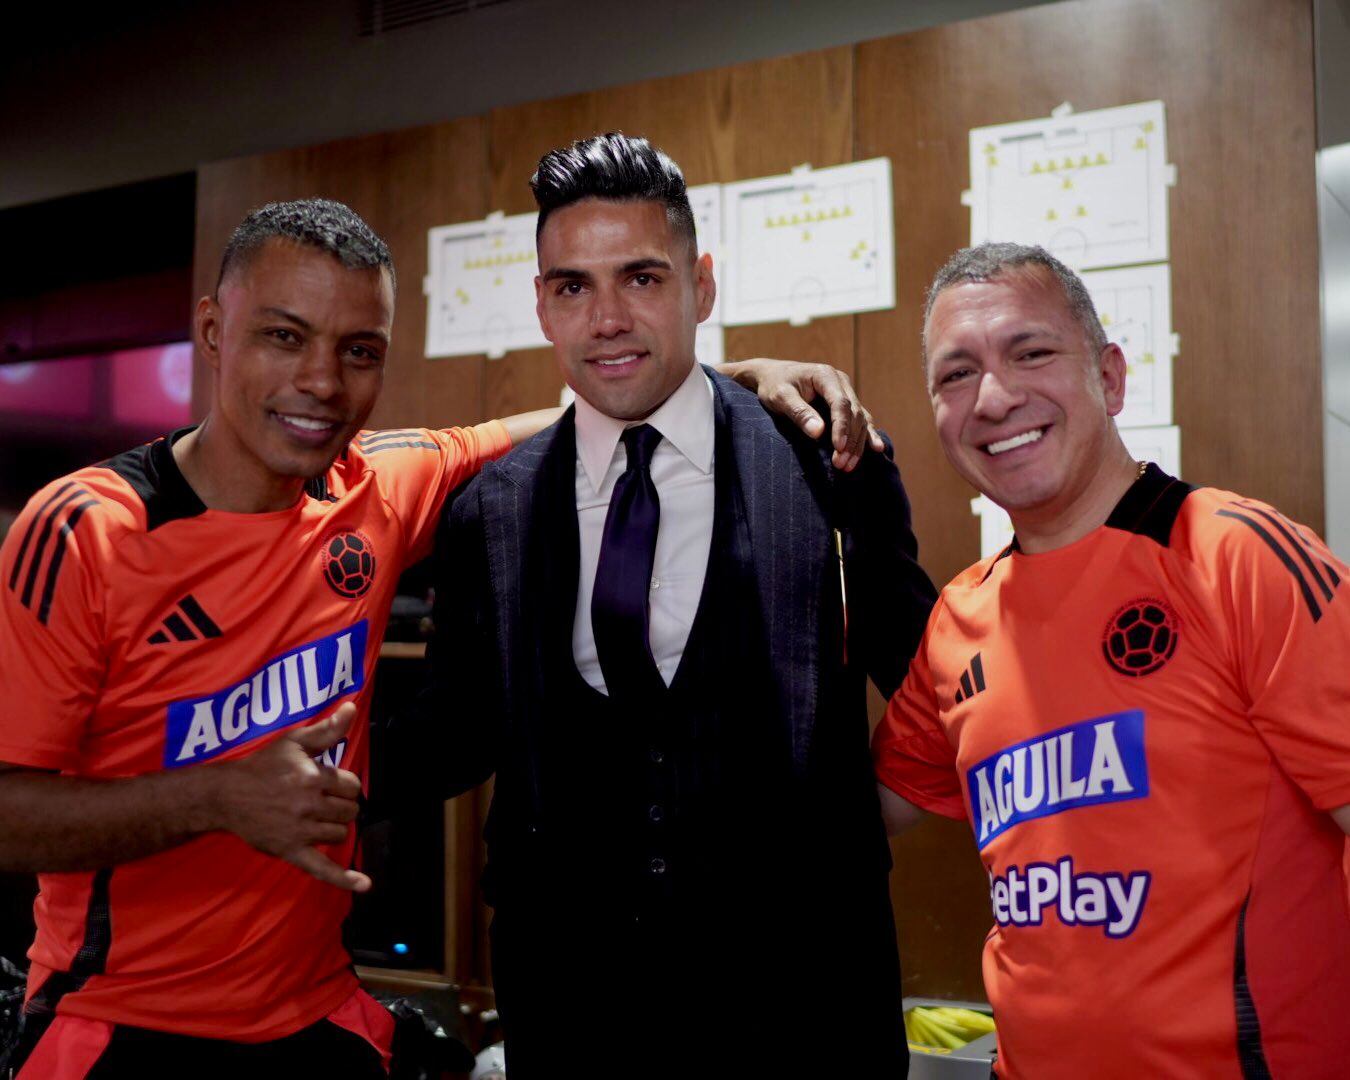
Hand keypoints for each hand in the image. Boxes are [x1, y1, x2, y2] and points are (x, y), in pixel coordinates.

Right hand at [210, 703, 370, 891]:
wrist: (226, 795)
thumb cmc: (263, 765)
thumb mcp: (294, 741)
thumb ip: (327, 729)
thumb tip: (352, 709)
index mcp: (313, 777)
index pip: (352, 784)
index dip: (343, 783)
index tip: (328, 781)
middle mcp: (309, 804)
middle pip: (350, 810)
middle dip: (341, 804)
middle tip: (320, 799)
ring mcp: (300, 830)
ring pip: (340, 833)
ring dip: (335, 826)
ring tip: (315, 816)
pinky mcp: (291, 851)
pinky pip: (323, 869)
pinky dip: (345, 878)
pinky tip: (365, 885)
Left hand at [720, 359, 883, 470]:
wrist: (772, 375)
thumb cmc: (773, 385)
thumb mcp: (779, 397)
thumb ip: (799, 412)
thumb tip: (818, 432)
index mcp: (825, 375)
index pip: (840, 403)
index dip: (842, 427)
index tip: (838, 448)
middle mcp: (841, 381)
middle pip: (854, 413)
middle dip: (850, 440)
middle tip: (841, 465)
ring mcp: (846, 391)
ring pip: (861, 419)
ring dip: (857, 443)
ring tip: (848, 466)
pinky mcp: (846, 402)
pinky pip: (861, 420)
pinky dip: (866, 436)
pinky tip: (876, 449)